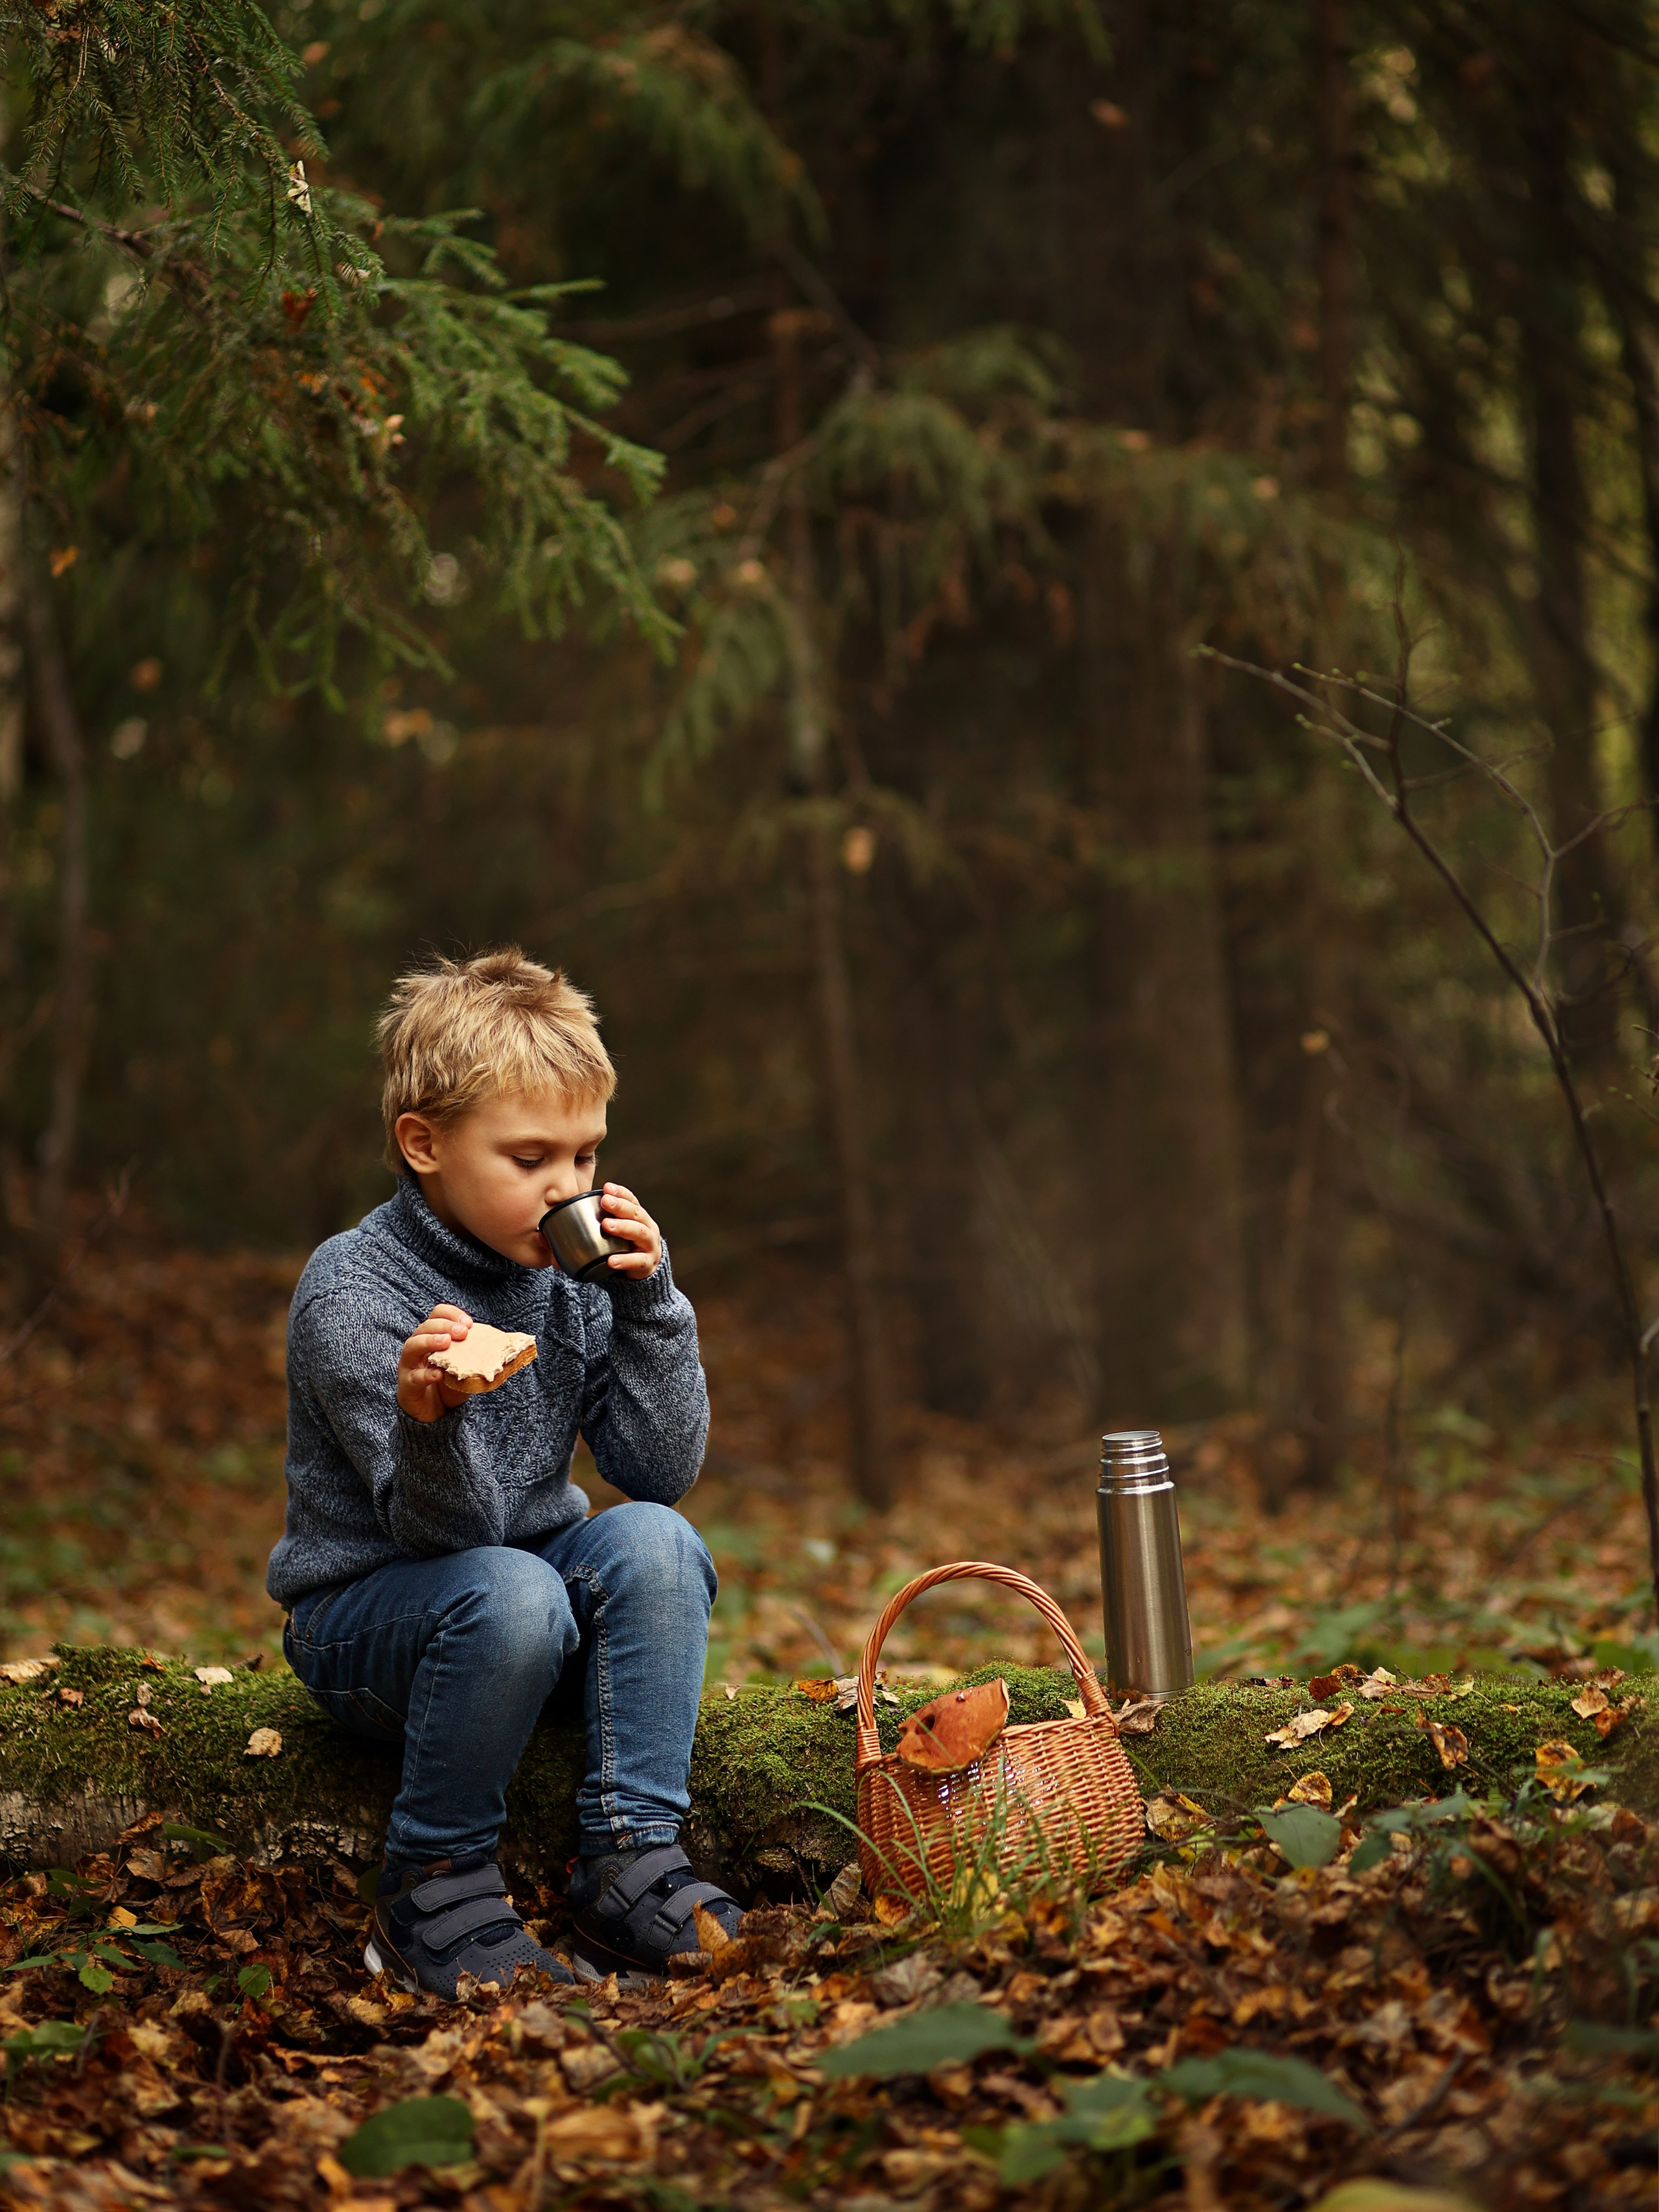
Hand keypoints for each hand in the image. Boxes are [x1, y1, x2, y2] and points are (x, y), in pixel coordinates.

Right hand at [398, 1304, 472, 1422]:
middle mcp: (418, 1347)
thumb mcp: (466, 1366)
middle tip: (462, 1332)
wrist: (435, 1412)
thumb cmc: (449, 1385)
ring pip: (412, 1346)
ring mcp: (409, 1366)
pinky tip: (439, 1375)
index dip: (451, 1314)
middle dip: (444, 1326)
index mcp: (432, 1337)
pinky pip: (414, 1377)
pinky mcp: (407, 1386)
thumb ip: (477, 1355)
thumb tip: (506, 1345)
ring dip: (429, 1341)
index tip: (468, 1323)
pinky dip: (426, 1374)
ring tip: (446, 1342)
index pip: (437, 1315)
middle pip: (425, 1327)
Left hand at [598, 1183, 662, 1278]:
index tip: (607, 1187)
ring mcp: (650, 1246)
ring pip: (640, 1233)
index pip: (632, 1201)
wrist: (640, 1273)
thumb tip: (555, 1227)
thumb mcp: (614, 1234)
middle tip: (605, 1201)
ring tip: (606, 1225)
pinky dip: (625, 1260)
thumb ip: (595, 1225)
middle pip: (637, 1213)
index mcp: (639, 1218)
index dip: (621, 1193)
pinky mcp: (647, 1265)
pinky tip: (611, 1260)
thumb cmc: (623, 1248)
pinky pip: (637, 1261)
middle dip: (621, 1206)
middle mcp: (648, 1228)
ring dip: (623, 1227)